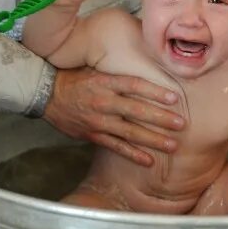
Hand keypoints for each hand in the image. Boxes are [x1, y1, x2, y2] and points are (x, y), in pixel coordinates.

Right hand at [42, 67, 184, 166]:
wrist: (47, 94)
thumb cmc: (75, 79)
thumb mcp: (96, 69)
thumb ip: (119, 73)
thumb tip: (146, 68)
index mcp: (106, 82)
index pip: (135, 85)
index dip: (156, 92)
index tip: (175, 98)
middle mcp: (104, 101)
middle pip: (137, 110)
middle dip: (161, 118)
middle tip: (181, 124)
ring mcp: (99, 120)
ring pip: (130, 131)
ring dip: (153, 139)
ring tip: (172, 145)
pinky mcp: (93, 134)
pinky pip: (116, 146)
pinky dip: (132, 154)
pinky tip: (148, 160)